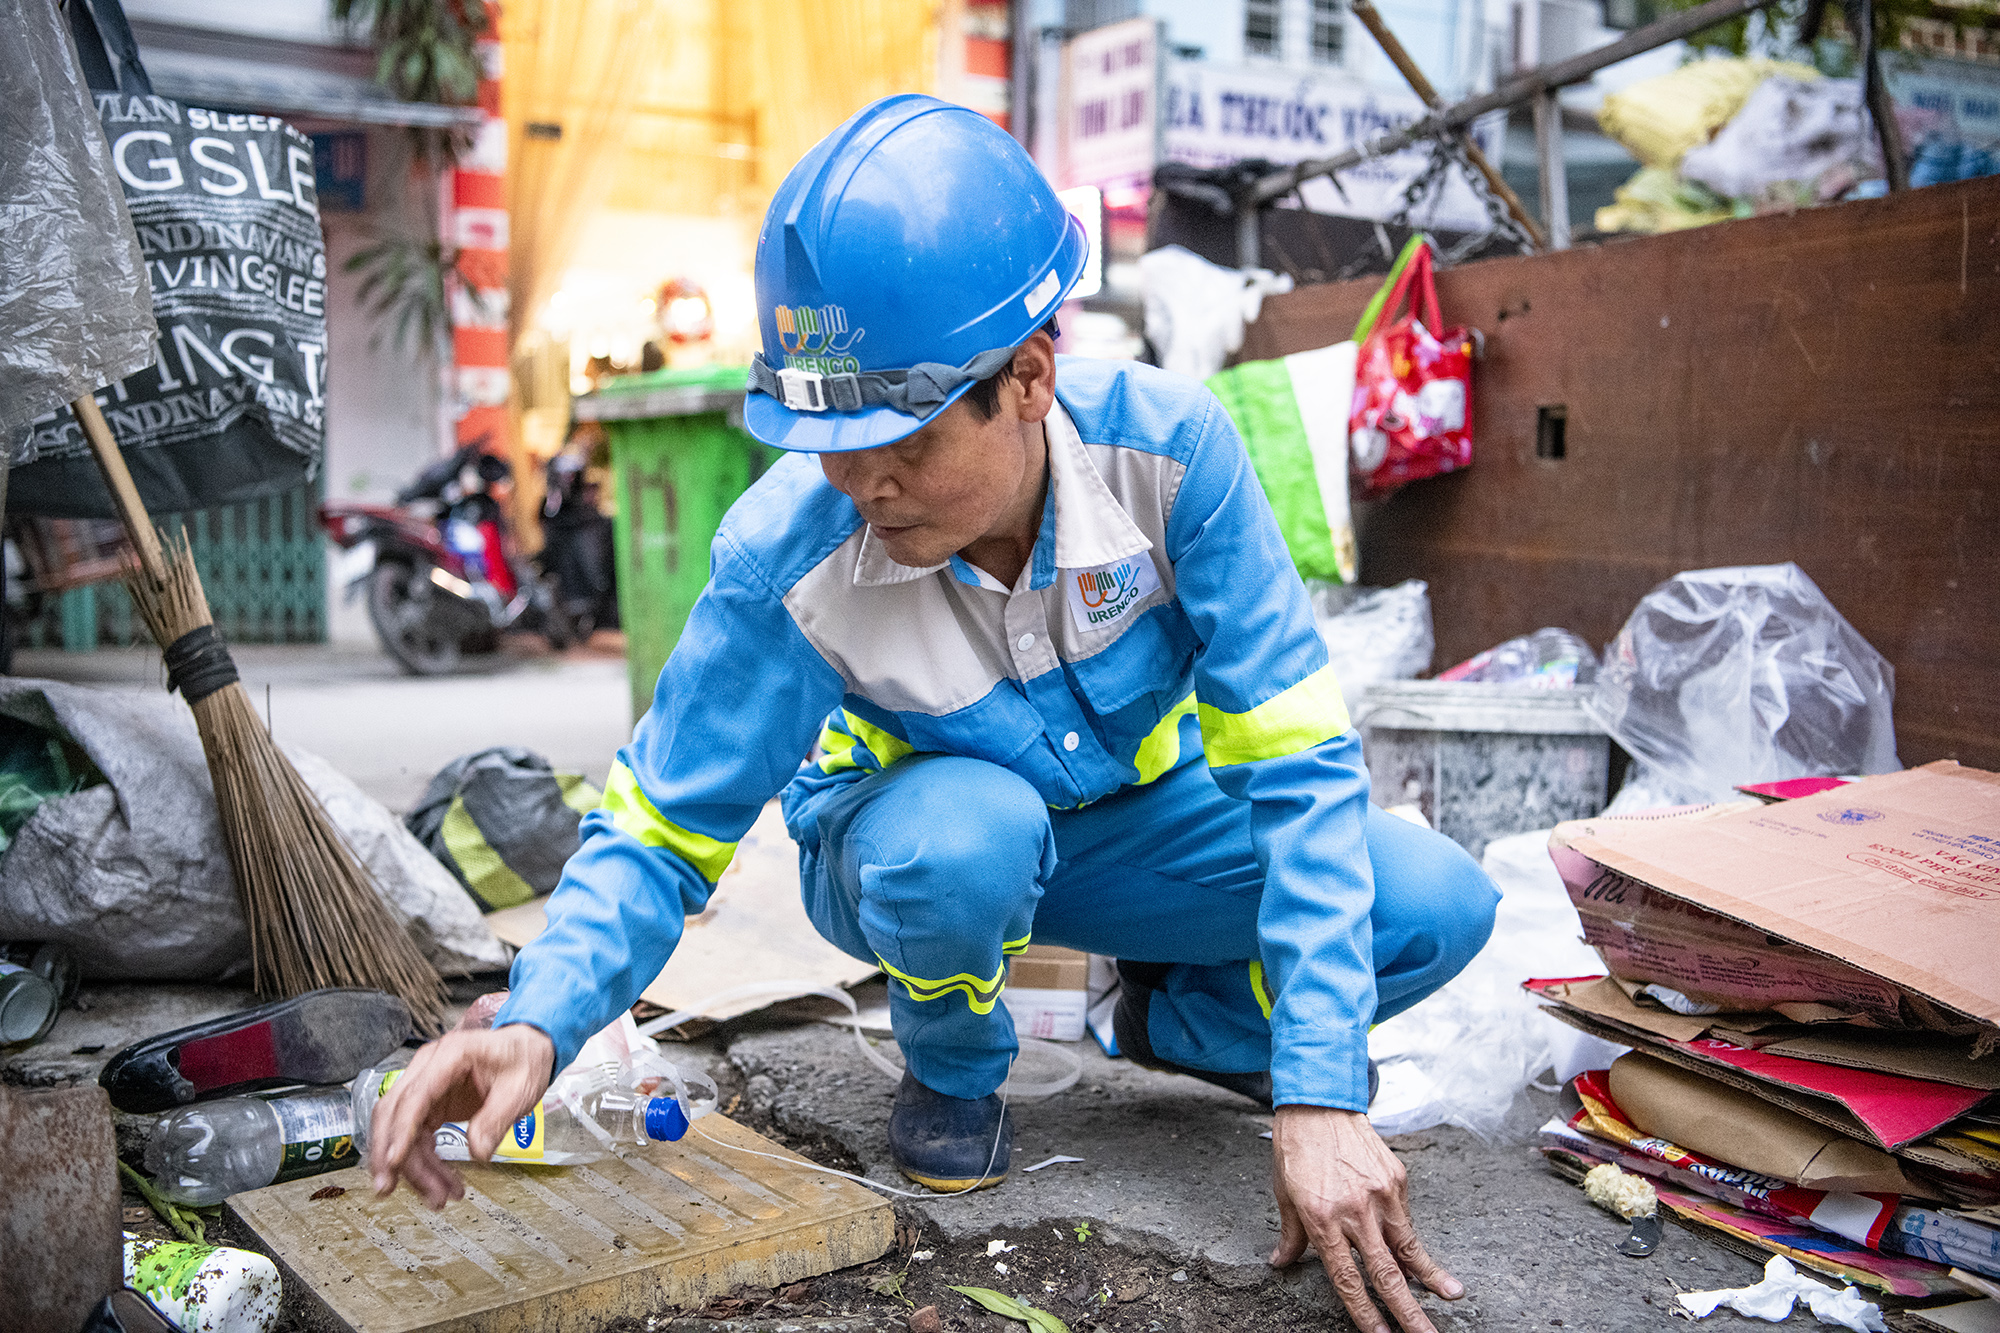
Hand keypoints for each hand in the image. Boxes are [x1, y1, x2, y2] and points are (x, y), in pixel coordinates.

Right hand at [367, 1023, 555, 1209]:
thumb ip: (497, 1118)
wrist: (529, 1048)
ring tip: (437, 1198)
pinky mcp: (431, 1104)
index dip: (401, 1131)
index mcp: (451, 1055)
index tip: (394, 1161)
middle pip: (393, 1113)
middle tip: (387, 1189)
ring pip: (401, 1131)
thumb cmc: (523, 1058)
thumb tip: (477, 1152)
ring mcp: (427, 1086)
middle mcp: (430, 1068)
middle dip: (388, 1154)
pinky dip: (424, 1164)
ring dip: (413, 1168)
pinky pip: (416, 1137)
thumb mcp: (520, 1088)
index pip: (415, 1096)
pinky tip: (438, 1184)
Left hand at [1269, 1104, 1464, 1332]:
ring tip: (1453, 1297)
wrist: (1319, 1102)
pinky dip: (1416, 1243)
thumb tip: (1281, 1263)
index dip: (1364, 1311)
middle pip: (1386, 1273)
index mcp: (1322, 1219)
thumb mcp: (1283, 1194)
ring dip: (1431, 1277)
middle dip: (1407, 1311)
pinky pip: (1407, 1220)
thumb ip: (1291, 1234)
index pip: (1347, 1278)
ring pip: (1409, 1248)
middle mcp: (1354, 1212)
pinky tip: (1430, 1264)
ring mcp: (1379, 1195)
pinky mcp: (1396, 1179)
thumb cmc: (1296, 1148)